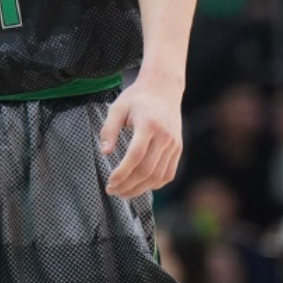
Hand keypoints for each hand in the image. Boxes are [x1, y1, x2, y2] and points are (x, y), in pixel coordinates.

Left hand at [100, 72, 181, 198]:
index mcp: (148, 124)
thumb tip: (104, 153)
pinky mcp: (178, 149)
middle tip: (111, 191)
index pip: (135, 155)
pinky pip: (168, 174)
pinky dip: (154, 184)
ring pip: (158, 176)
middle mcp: (165, 136)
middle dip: (128, 185)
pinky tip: (140, 186)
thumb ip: (109, 129)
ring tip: (122, 193)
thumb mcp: (117, 107)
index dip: (122, 172)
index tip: (109, 181)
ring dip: (140, 189)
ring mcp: (174, 144)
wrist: (163, 89)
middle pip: (147, 170)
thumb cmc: (137, 98)